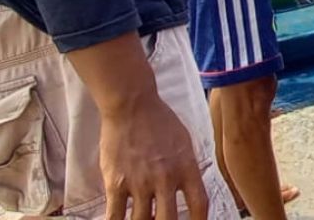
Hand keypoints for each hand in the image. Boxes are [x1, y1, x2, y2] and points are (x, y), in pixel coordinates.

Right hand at [99, 94, 206, 219]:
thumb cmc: (160, 121)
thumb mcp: (184, 143)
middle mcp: (165, 179)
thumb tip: (188, 191)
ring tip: (142, 219)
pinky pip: (114, 217)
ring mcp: (140, 183)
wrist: (132, 105)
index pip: (199, 205)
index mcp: (187, 168)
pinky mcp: (115, 183)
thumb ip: (187, 168)